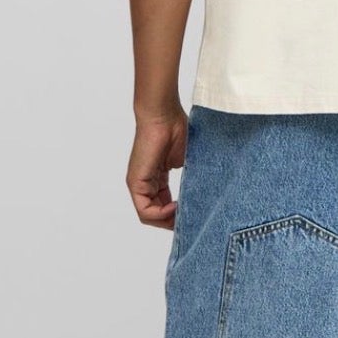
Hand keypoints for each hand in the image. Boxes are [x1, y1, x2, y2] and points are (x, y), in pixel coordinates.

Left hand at [127, 107, 188, 229]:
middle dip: (174, 222)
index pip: (164, 208)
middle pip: (156, 216)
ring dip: (168, 220)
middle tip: (191, 218)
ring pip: (149, 217)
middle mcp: (145, 185)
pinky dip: (160, 215)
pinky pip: (145, 211)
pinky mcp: (136, 182)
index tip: (195, 212)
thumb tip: (201, 198)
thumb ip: (189, 181)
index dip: (179, 216)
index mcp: (156, 180)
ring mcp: (139, 184)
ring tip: (184, 213)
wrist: (164, 116)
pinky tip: (175, 207)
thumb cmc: (177, 131)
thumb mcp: (187, 163)